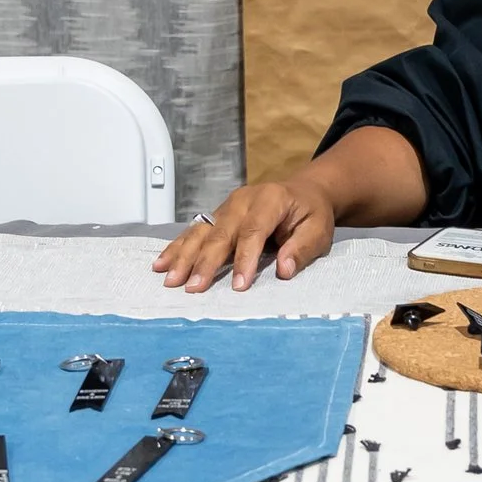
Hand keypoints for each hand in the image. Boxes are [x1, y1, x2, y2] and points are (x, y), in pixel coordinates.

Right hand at [151, 178, 336, 291]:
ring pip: (202, 232)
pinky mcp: (217, 214)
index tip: (238, 286)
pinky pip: (195, 231)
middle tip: (193, 288)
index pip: (254, 231)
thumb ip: (301, 248)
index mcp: (271, 200)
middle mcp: (244, 200)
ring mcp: (227, 206)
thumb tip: (284, 269)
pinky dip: (178, 247)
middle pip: (222, 232)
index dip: (245, 259)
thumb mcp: (319, 230)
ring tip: (171, 279)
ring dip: (185, 256)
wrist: (304, 192)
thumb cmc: (311, 214)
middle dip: (206, 262)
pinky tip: (162, 263)